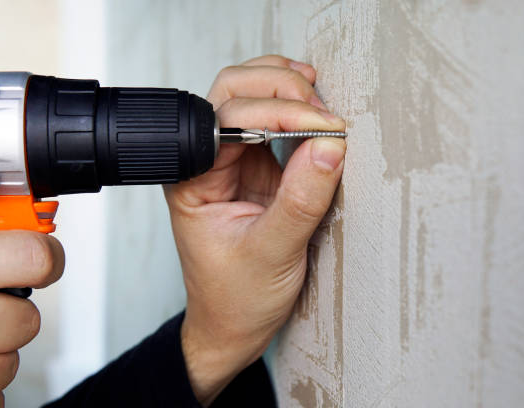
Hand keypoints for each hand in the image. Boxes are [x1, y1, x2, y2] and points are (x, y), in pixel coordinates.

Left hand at [164, 55, 346, 404]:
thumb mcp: (272, 254)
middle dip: (280, 90)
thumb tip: (330, 145)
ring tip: (321, 107)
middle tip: (323, 111)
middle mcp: (204, 161)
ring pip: (250, 97)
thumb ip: (300, 200)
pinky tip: (316, 114)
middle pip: (232, 92)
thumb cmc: (236, 298)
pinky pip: (272, 123)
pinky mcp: (254, 167)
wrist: (233, 324)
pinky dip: (296, 111)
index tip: (325, 127)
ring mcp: (229, 160)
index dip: (279, 113)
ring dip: (287, 91)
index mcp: (192, 179)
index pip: (228, 119)